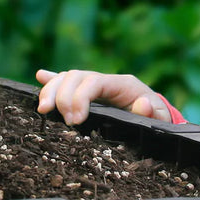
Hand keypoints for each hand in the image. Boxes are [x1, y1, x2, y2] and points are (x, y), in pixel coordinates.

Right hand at [36, 69, 170, 124]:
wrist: (154, 115)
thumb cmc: (156, 116)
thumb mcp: (160, 117)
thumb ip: (154, 112)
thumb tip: (143, 104)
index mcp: (123, 84)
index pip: (94, 82)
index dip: (80, 98)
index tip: (76, 121)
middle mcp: (106, 80)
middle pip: (75, 76)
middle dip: (63, 97)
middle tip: (67, 122)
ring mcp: (94, 84)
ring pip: (66, 77)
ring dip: (51, 91)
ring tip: (44, 110)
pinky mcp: (85, 92)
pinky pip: (66, 81)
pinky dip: (52, 80)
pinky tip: (39, 77)